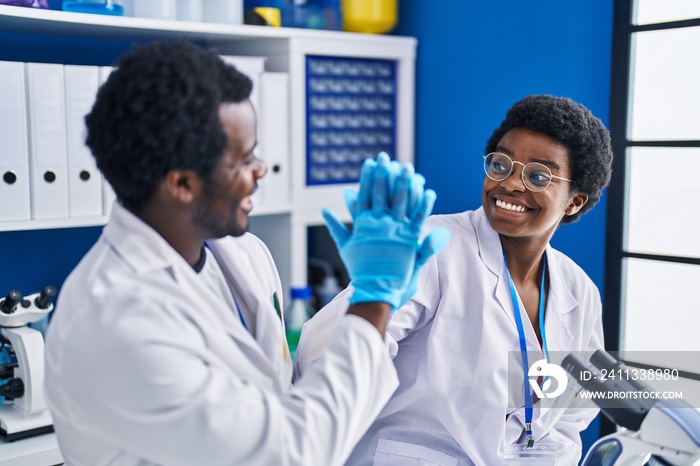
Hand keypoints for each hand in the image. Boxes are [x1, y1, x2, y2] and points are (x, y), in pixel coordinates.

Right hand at [323, 153, 449, 309]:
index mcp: (363, 224)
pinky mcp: (410, 241)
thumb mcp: (345, 247)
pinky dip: (424, 204)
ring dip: (405, 183)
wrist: (375, 290)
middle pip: (382, 193)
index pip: (365, 195)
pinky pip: (418, 218)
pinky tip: (429, 191)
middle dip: (384, 173)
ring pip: (401, 201)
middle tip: (386, 156)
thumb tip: (324, 210)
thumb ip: (336, 227)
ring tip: (409, 168)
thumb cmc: (360, 270)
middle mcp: (378, 225)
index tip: (370, 163)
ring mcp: (394, 231)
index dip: (368, 178)